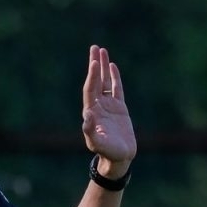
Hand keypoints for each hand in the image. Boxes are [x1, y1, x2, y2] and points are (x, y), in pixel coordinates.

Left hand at [82, 46, 134, 173]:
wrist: (119, 158)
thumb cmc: (108, 152)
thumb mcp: (98, 143)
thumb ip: (91, 131)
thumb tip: (86, 117)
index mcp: (91, 112)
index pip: (91, 89)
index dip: (92, 76)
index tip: (93, 63)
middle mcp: (98, 106)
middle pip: (95, 81)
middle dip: (94, 65)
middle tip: (94, 48)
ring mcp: (108, 106)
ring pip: (105, 82)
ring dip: (103, 67)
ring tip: (102, 51)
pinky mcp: (119, 108)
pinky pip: (116, 89)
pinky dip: (114, 77)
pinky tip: (112, 66)